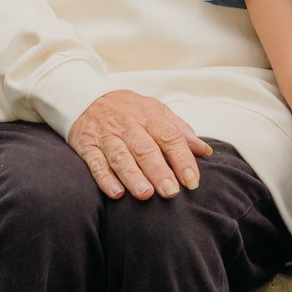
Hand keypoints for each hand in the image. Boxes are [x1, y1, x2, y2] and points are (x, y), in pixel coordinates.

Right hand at [68, 90, 213, 199]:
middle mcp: (128, 125)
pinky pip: (96, 163)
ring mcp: (107, 136)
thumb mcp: (157, 112)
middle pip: (145, 149)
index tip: (192, 180)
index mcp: (149, 116)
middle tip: (171, 192)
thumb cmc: (130, 110)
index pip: (169, 137)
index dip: (182, 159)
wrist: (87, 97)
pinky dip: (105, 178)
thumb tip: (205, 151)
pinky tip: (116, 193)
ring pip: (120, 157)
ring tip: (146, 194)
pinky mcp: (88, 146)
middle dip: (159, 171)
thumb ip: (181, 131)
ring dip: (133, 176)